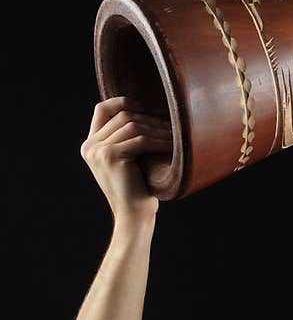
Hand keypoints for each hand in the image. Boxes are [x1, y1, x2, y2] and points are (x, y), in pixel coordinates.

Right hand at [80, 96, 171, 221]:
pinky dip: (159, 142)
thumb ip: (126, 138)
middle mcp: (90, 146)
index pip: (102, 110)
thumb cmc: (138, 190)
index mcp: (91, 145)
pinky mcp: (110, 156)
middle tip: (170, 127)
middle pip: (123, 116)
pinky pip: (139, 140)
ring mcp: (98, 151)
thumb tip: (145, 111)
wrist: (134, 217)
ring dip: (157, 130)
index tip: (143, 107)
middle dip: (149, 120)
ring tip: (174, 137)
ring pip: (132, 126)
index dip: (122, 102)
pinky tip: (172, 146)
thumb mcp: (128, 160)